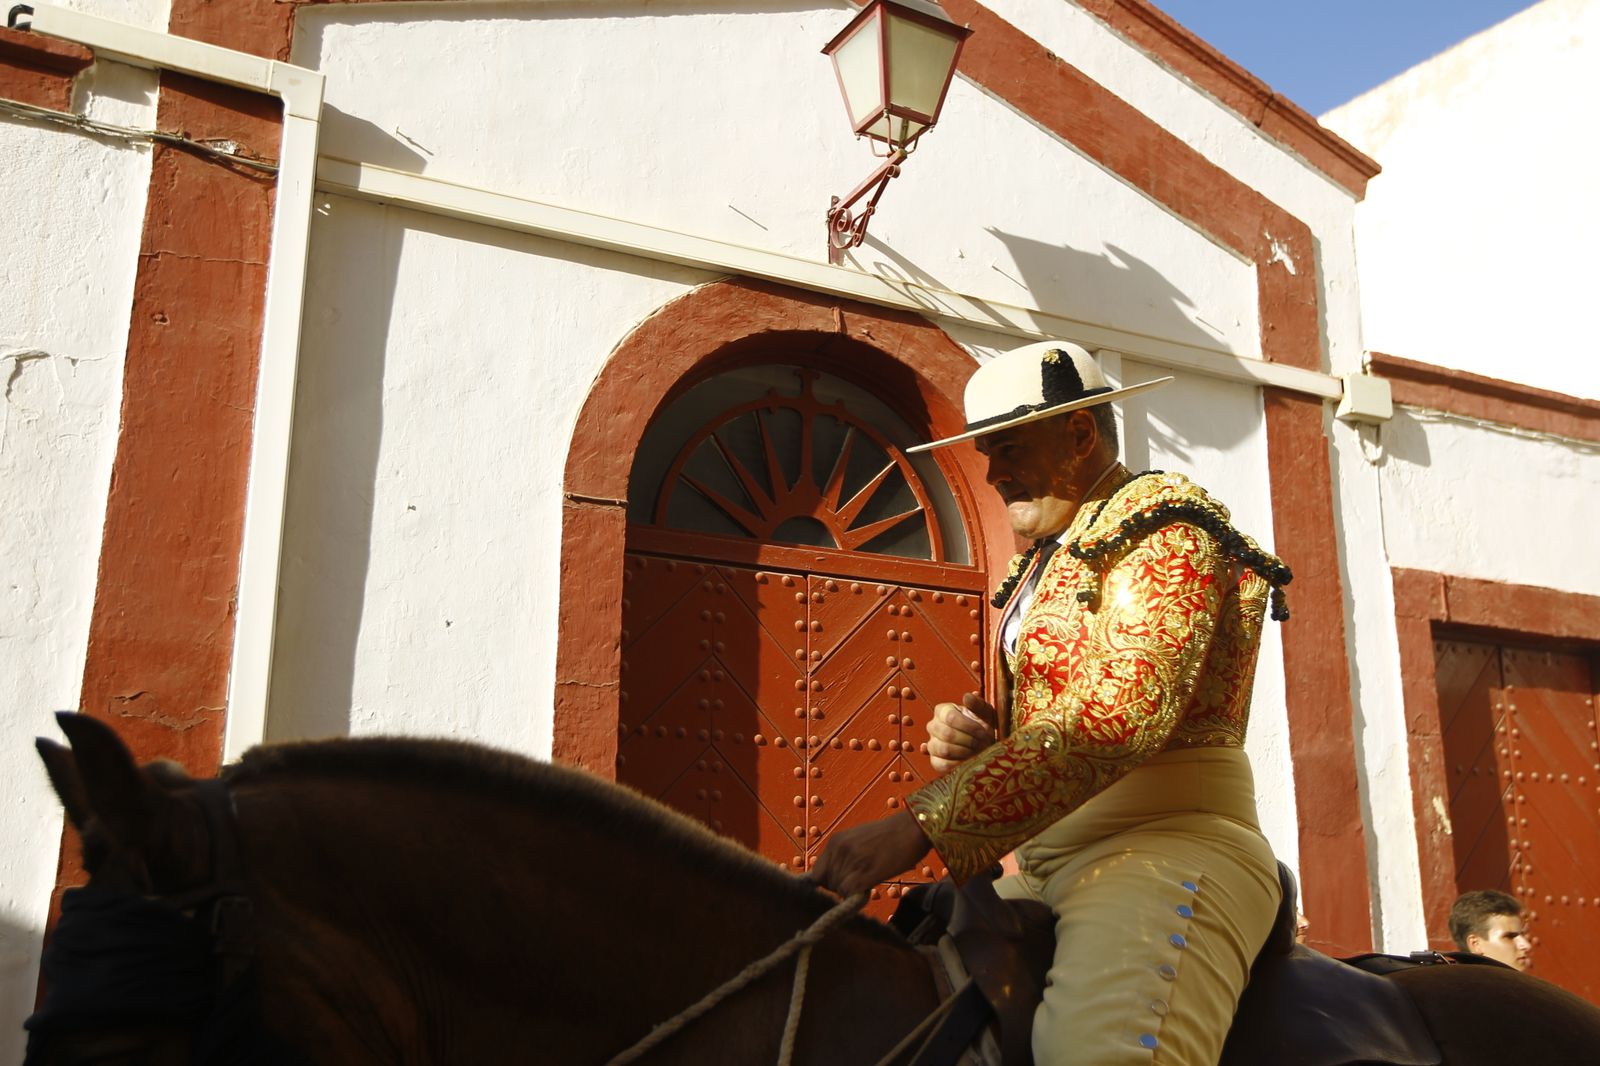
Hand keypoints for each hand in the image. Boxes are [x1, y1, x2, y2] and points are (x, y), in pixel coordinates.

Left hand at [807, 810, 929, 897]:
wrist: (912, 827)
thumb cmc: (888, 835)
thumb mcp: (857, 839)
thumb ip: (842, 856)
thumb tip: (833, 880)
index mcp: (835, 841)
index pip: (816, 874)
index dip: (828, 882)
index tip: (842, 882)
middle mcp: (840, 849)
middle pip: (827, 884)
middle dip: (840, 888)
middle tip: (859, 882)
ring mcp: (853, 860)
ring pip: (839, 890)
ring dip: (851, 891)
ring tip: (868, 881)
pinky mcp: (867, 871)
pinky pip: (851, 892)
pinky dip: (858, 896)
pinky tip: (870, 887)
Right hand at [927, 692, 997, 772]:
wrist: (985, 744)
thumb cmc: (983, 725)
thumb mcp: (984, 712)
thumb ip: (977, 704)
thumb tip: (968, 696)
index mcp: (942, 710)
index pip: (950, 717)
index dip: (969, 727)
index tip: (983, 732)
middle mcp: (933, 726)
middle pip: (947, 734)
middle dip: (969, 741)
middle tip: (983, 744)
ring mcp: (932, 744)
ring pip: (943, 749)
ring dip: (965, 752)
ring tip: (977, 752)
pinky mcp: (935, 761)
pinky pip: (941, 764)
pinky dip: (958, 764)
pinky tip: (968, 761)